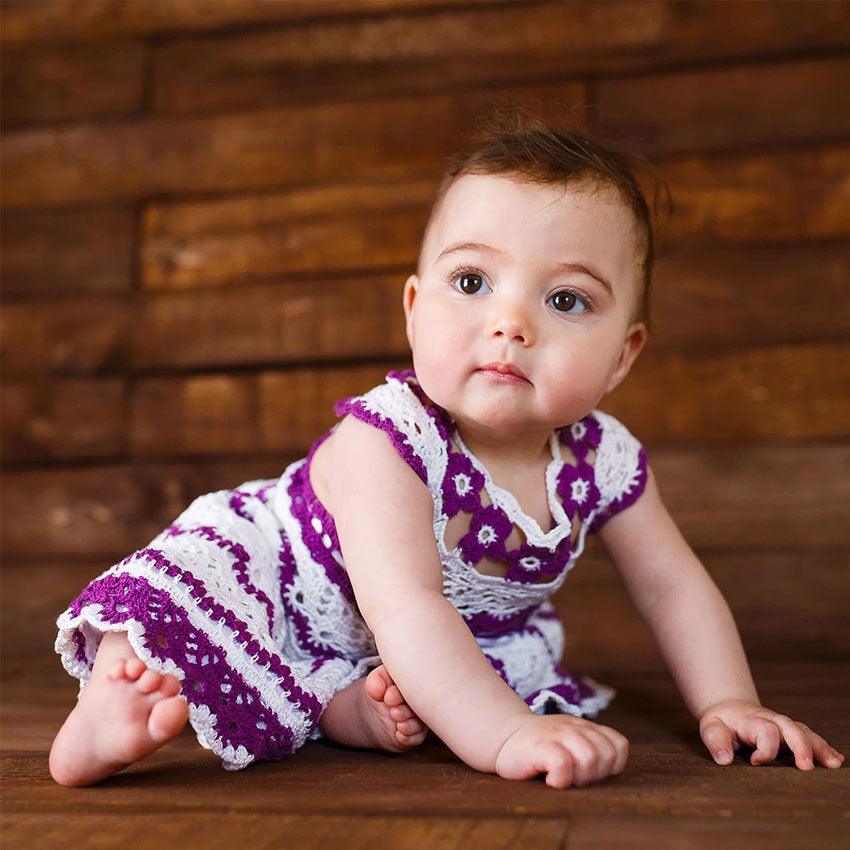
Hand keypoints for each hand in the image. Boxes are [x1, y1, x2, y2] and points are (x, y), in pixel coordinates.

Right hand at [494, 714, 628, 788]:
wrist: (503, 736)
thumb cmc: (540, 748)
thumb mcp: (570, 741)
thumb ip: (592, 750)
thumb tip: (612, 773)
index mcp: (585, 727)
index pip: (618, 745)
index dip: (610, 766)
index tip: (589, 772)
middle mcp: (574, 727)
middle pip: (606, 755)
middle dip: (594, 775)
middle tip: (573, 776)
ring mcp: (558, 734)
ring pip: (589, 759)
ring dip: (578, 777)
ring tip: (561, 778)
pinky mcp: (541, 746)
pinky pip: (563, 765)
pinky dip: (560, 779)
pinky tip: (550, 780)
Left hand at [699, 699, 844, 769]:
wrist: (729, 707)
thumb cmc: (721, 721)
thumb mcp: (711, 727)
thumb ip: (716, 741)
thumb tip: (724, 759)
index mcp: (751, 720)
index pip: (765, 731)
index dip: (765, 749)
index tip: (756, 763)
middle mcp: (770, 720)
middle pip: (790, 727)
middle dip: (800, 746)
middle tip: (806, 767)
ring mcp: (782, 725)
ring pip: (803, 732)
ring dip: (818, 747)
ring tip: (833, 763)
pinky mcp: (790, 732)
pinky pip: (808, 736)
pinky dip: (822, 747)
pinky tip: (835, 759)